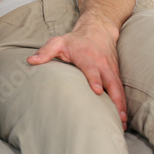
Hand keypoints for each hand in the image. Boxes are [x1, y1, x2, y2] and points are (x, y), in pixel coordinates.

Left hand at [27, 13, 126, 128]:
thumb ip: (45, 52)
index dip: (95, 79)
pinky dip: (124, 103)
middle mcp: (102, 64)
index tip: (97, 90)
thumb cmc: (75, 40)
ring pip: (119, 88)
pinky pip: (121, 90)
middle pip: (111, 82)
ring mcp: (111, 70)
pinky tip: (123, 118)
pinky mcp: (116, 75)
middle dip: (115, 98)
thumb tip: (30, 61)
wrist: (99, 29)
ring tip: (122, 123)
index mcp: (87, 57)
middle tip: (117, 116)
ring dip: (122, 105)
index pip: (92, 69)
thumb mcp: (58, 42)